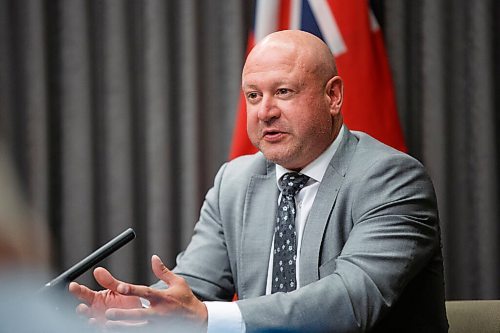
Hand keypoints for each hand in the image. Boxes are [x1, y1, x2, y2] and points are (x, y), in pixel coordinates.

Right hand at [69, 267, 142, 324]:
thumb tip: (98, 270)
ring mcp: (100, 322)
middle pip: (83, 311)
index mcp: (96, 299)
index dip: (77, 290)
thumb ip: (109, 281)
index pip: (83, 293)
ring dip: (90, 322)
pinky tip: (106, 326)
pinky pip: (103, 329)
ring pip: (91, 323)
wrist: (139, 315)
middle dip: (81, 310)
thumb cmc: (126, 300)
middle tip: (83, 307)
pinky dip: (102, 328)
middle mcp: (95, 311)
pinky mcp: (106, 329)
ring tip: (93, 320)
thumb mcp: (118, 288)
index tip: (73, 286)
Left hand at [84, 255, 207, 331]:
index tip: (119, 287)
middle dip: (123, 314)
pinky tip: (117, 332)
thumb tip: (153, 258)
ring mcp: (158, 325)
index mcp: (163, 298)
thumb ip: (163, 272)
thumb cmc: (186, 299)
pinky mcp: (158, 332)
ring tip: (107, 326)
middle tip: (108, 313)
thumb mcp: (178, 283)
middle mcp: (159, 313)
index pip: (146, 292)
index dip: (132, 290)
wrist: (198, 320)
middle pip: (138, 314)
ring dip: (122, 327)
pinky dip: (131, 332)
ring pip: (137, 328)